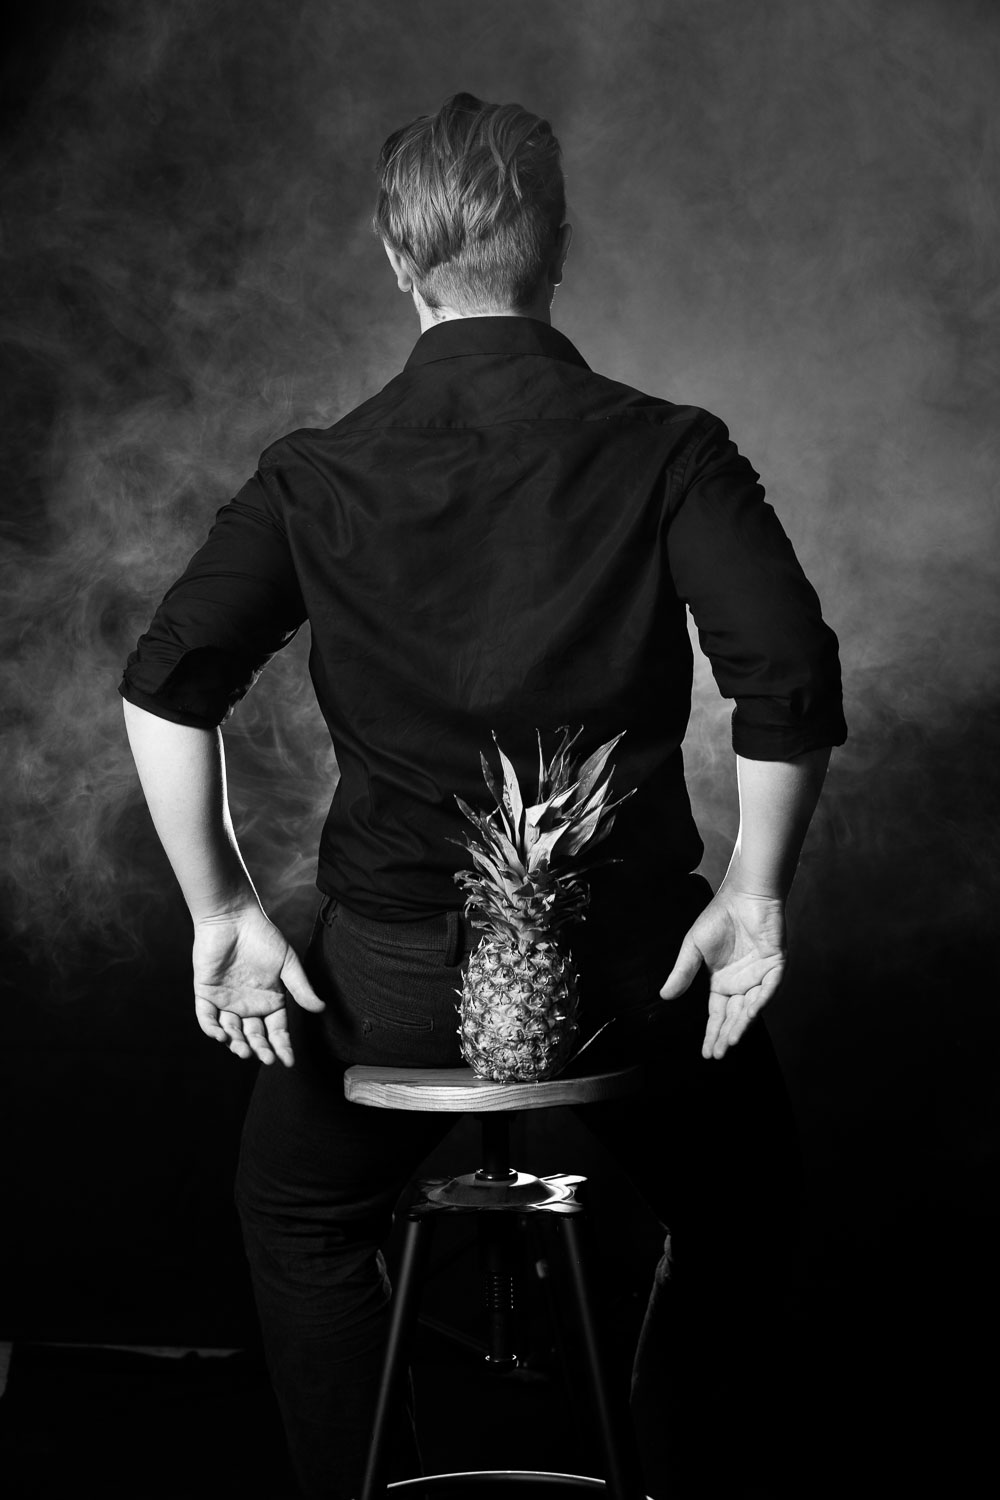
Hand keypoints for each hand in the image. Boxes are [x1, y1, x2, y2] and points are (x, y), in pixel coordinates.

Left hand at [192, 904, 324, 1066]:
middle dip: (261, 1049)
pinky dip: (211, 1029)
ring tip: (244, 1050)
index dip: (282, 1046)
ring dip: (236, 1043)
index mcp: (270, 1001)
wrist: (232, 918)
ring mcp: (226, 1002)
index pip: (277, 1031)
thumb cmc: (263, 937)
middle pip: (255, 1036)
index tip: (289, 1061)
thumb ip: (301, 988)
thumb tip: (320, 1008)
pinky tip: (221, 1036)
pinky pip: (206, 1018)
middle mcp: (248, 1006)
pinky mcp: (205, 994)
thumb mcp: (287, 963)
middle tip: (266, 1059)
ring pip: (230, 1031)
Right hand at [659, 886, 785, 1059]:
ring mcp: (759, 977)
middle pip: (733, 1017)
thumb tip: (665, 996)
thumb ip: (683, 972)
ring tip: (731, 1041)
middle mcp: (741, 985)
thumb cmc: (718, 917)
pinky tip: (749, 1014)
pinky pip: (768, 989)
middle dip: (726, 1036)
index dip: (712, 1033)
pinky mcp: (775, 966)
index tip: (707, 1053)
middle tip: (718, 1054)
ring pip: (751, 1008)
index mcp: (721, 983)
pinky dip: (760, 1002)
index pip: (717, 1015)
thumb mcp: (693, 948)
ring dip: (741, 1025)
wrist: (743, 895)